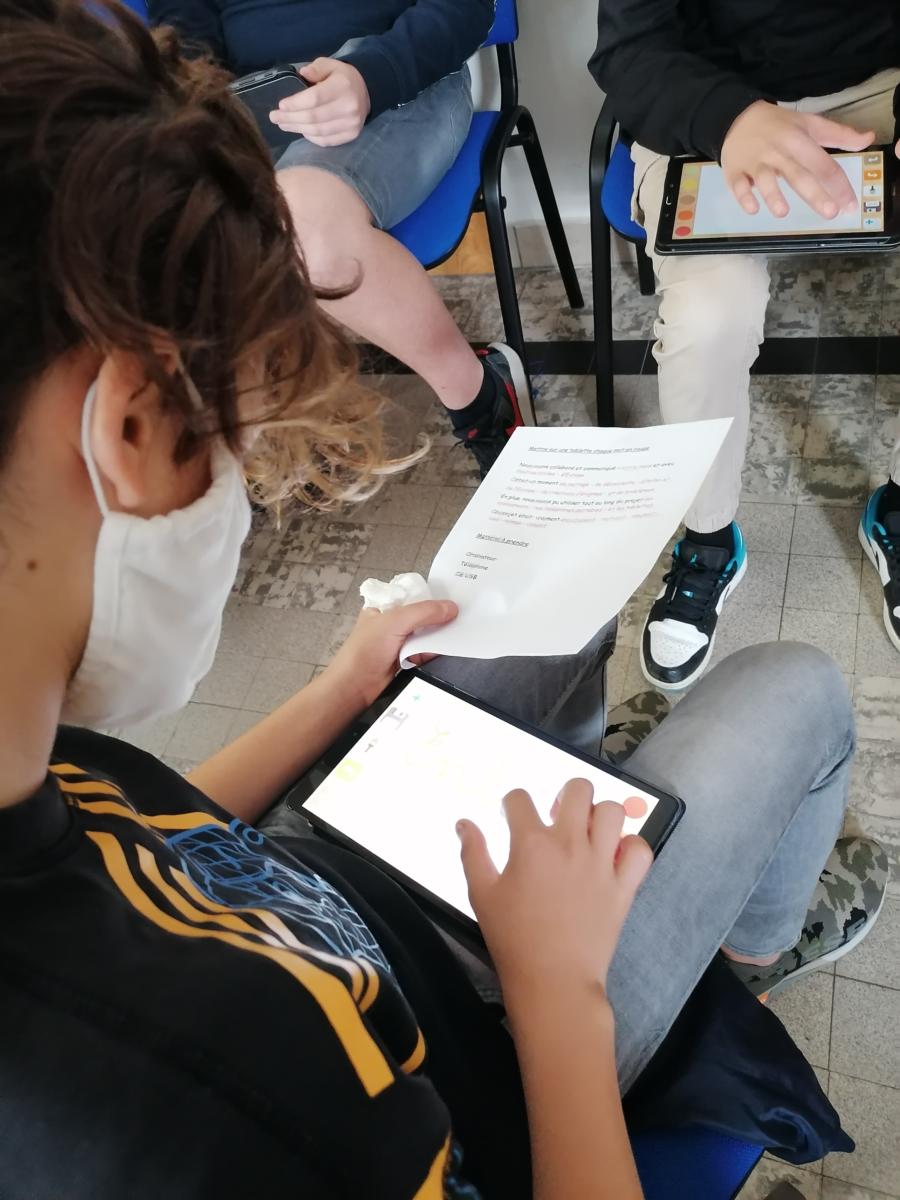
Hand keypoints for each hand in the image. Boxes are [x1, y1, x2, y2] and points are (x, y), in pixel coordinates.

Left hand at [270, 58, 370, 146]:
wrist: (366, 93)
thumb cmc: (343, 78)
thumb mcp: (330, 65)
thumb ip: (316, 68)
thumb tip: (302, 73)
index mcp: (342, 86)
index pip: (314, 98)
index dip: (295, 104)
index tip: (281, 106)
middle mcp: (349, 107)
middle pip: (313, 117)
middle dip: (291, 118)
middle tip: (274, 117)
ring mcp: (351, 124)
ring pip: (318, 131)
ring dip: (297, 129)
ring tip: (283, 124)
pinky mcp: (351, 135)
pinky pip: (325, 140)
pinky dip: (310, 137)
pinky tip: (301, 130)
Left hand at [323, 600, 457, 708]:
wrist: (355, 687)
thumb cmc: (363, 652)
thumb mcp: (394, 621)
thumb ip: (423, 612)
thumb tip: (450, 607)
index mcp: (384, 608)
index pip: (412, 597)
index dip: (431, 597)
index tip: (452, 598)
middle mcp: (391, 624)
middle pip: (422, 616)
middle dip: (438, 618)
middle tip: (460, 617)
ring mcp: (398, 643)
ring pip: (426, 635)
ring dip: (438, 636)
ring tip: (457, 634)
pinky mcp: (406, 661)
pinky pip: (426, 652)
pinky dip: (435, 652)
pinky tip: (446, 651)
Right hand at [457, 779, 651, 1010]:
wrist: (553, 981)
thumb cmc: (513, 939)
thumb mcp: (481, 895)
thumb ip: (472, 853)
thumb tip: (463, 823)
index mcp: (531, 843)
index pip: (519, 798)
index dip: (511, 804)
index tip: (511, 819)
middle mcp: (570, 844)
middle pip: (578, 789)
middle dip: (564, 795)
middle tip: (557, 818)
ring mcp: (601, 863)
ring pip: (613, 811)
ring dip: (598, 815)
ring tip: (587, 833)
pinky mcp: (624, 885)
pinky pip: (640, 850)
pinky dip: (630, 847)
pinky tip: (614, 857)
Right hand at [721, 100, 873, 218]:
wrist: (737, 117)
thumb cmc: (779, 125)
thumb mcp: (810, 124)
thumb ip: (839, 135)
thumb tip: (868, 139)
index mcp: (799, 140)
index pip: (823, 164)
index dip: (839, 185)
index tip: (850, 205)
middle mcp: (778, 152)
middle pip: (798, 175)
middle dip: (815, 194)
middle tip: (830, 213)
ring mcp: (755, 162)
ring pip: (765, 179)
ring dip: (773, 195)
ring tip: (782, 213)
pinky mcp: (736, 170)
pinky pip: (739, 185)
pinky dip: (744, 196)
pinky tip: (752, 209)